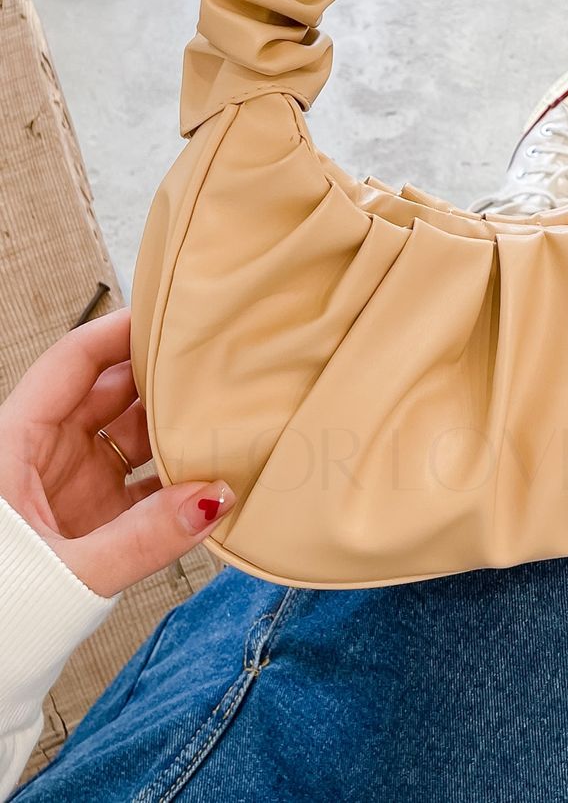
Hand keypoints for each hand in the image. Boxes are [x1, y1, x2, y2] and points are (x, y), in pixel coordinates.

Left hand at [0, 308, 234, 597]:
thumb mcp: (67, 571)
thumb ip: (145, 538)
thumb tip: (215, 499)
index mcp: (14, 443)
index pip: (74, 361)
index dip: (120, 331)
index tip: (172, 313)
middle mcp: (43, 455)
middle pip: (112, 393)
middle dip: (163, 378)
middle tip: (220, 362)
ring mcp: (69, 488)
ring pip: (131, 439)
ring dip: (176, 433)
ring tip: (229, 417)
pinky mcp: (90, 524)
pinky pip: (141, 487)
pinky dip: (177, 483)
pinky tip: (216, 479)